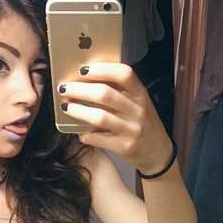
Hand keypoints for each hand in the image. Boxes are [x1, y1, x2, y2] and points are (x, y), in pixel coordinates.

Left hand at [58, 62, 172, 173]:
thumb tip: (87, 80)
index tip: (82, 70)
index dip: (101, 69)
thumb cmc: (142, 123)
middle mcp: (138, 110)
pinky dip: (85, 134)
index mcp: (140, 94)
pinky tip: (79, 132)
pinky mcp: (125, 147)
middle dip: (80, 90)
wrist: (158, 152)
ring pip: (99, 117)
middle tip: (64, 89)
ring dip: (78, 111)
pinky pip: (99, 139)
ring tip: (66, 107)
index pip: (124, 74)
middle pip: (105, 94)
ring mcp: (132, 130)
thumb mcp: (138, 103)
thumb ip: (120, 92)